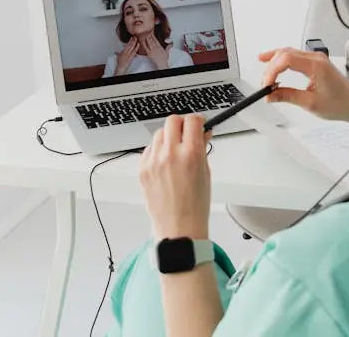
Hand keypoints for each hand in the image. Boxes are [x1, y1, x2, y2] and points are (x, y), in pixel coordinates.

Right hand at [114, 37, 139, 75]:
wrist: (120, 68)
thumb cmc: (119, 63)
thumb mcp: (118, 57)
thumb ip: (117, 53)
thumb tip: (116, 52)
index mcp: (123, 51)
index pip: (127, 45)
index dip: (129, 41)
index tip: (131, 38)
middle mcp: (125, 52)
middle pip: (129, 45)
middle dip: (132, 40)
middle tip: (134, 37)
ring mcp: (128, 54)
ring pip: (131, 47)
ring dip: (134, 42)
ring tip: (136, 39)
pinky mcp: (130, 57)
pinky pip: (134, 51)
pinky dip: (136, 47)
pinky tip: (138, 44)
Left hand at [140, 114, 211, 239]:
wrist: (178, 227)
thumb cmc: (195, 205)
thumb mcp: (206, 172)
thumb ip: (202, 149)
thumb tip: (201, 133)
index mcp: (191, 154)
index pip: (192, 121)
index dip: (198, 120)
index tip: (199, 123)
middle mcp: (170, 154)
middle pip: (172, 121)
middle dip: (182, 124)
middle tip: (187, 132)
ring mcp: (153, 162)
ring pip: (159, 134)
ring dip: (169, 136)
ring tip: (176, 150)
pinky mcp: (142, 170)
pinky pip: (149, 149)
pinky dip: (157, 150)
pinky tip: (165, 161)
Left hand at [141, 35, 170, 69]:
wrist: (162, 63)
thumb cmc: (164, 59)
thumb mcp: (167, 52)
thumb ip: (168, 47)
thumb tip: (170, 45)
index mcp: (160, 47)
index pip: (156, 40)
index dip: (154, 37)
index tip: (152, 34)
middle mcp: (156, 48)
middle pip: (152, 41)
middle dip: (150, 37)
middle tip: (148, 33)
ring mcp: (152, 50)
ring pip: (149, 43)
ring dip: (148, 39)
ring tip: (146, 36)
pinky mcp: (149, 53)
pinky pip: (146, 48)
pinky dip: (144, 45)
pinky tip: (143, 42)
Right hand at [259, 47, 348, 121]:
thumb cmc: (339, 104)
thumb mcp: (310, 104)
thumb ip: (288, 96)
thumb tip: (270, 95)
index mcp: (316, 66)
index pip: (286, 59)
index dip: (272, 71)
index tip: (267, 84)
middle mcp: (316, 58)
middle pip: (285, 54)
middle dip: (271, 68)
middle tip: (265, 85)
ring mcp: (316, 58)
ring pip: (288, 52)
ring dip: (274, 63)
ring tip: (266, 77)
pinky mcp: (314, 62)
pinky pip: (294, 56)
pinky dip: (281, 60)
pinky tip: (272, 63)